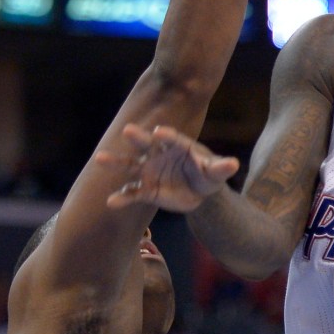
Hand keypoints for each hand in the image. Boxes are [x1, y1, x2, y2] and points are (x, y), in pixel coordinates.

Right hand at [96, 123, 238, 211]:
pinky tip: (111, 202)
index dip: (166, 135)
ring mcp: (149, 171)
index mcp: (177, 145)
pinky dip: (122, 197)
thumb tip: (233, 164)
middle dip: (138, 138)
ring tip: (100, 159)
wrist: (197, 191)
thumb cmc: (207, 174)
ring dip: (115, 162)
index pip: (171, 138)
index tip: (159, 132)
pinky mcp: (146, 190)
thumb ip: (221, 168)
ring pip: (130, 165)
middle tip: (128, 131)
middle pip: (146, 144)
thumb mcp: (216, 172)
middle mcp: (158, 154)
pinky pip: (132, 192)